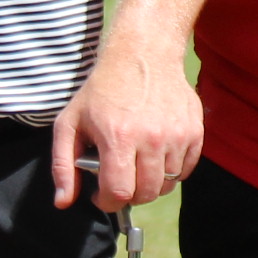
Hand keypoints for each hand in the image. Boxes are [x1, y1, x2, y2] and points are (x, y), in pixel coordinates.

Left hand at [51, 46, 202, 213]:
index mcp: (119, 136)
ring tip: (137, 165)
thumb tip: (63, 202)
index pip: (118, 193)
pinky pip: (184, 170)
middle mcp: (151, 138)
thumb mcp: (70, 122)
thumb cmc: (103, 90)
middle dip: (128, 195)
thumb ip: (63, 165)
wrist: (143, 55)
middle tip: (119, 179)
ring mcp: (177, 135)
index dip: (107, 202)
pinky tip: (156, 155)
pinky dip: (171, 171)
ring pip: (166, 184)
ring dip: (150, 183)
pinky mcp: (194, 131)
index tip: (101, 195)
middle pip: (145, 193)